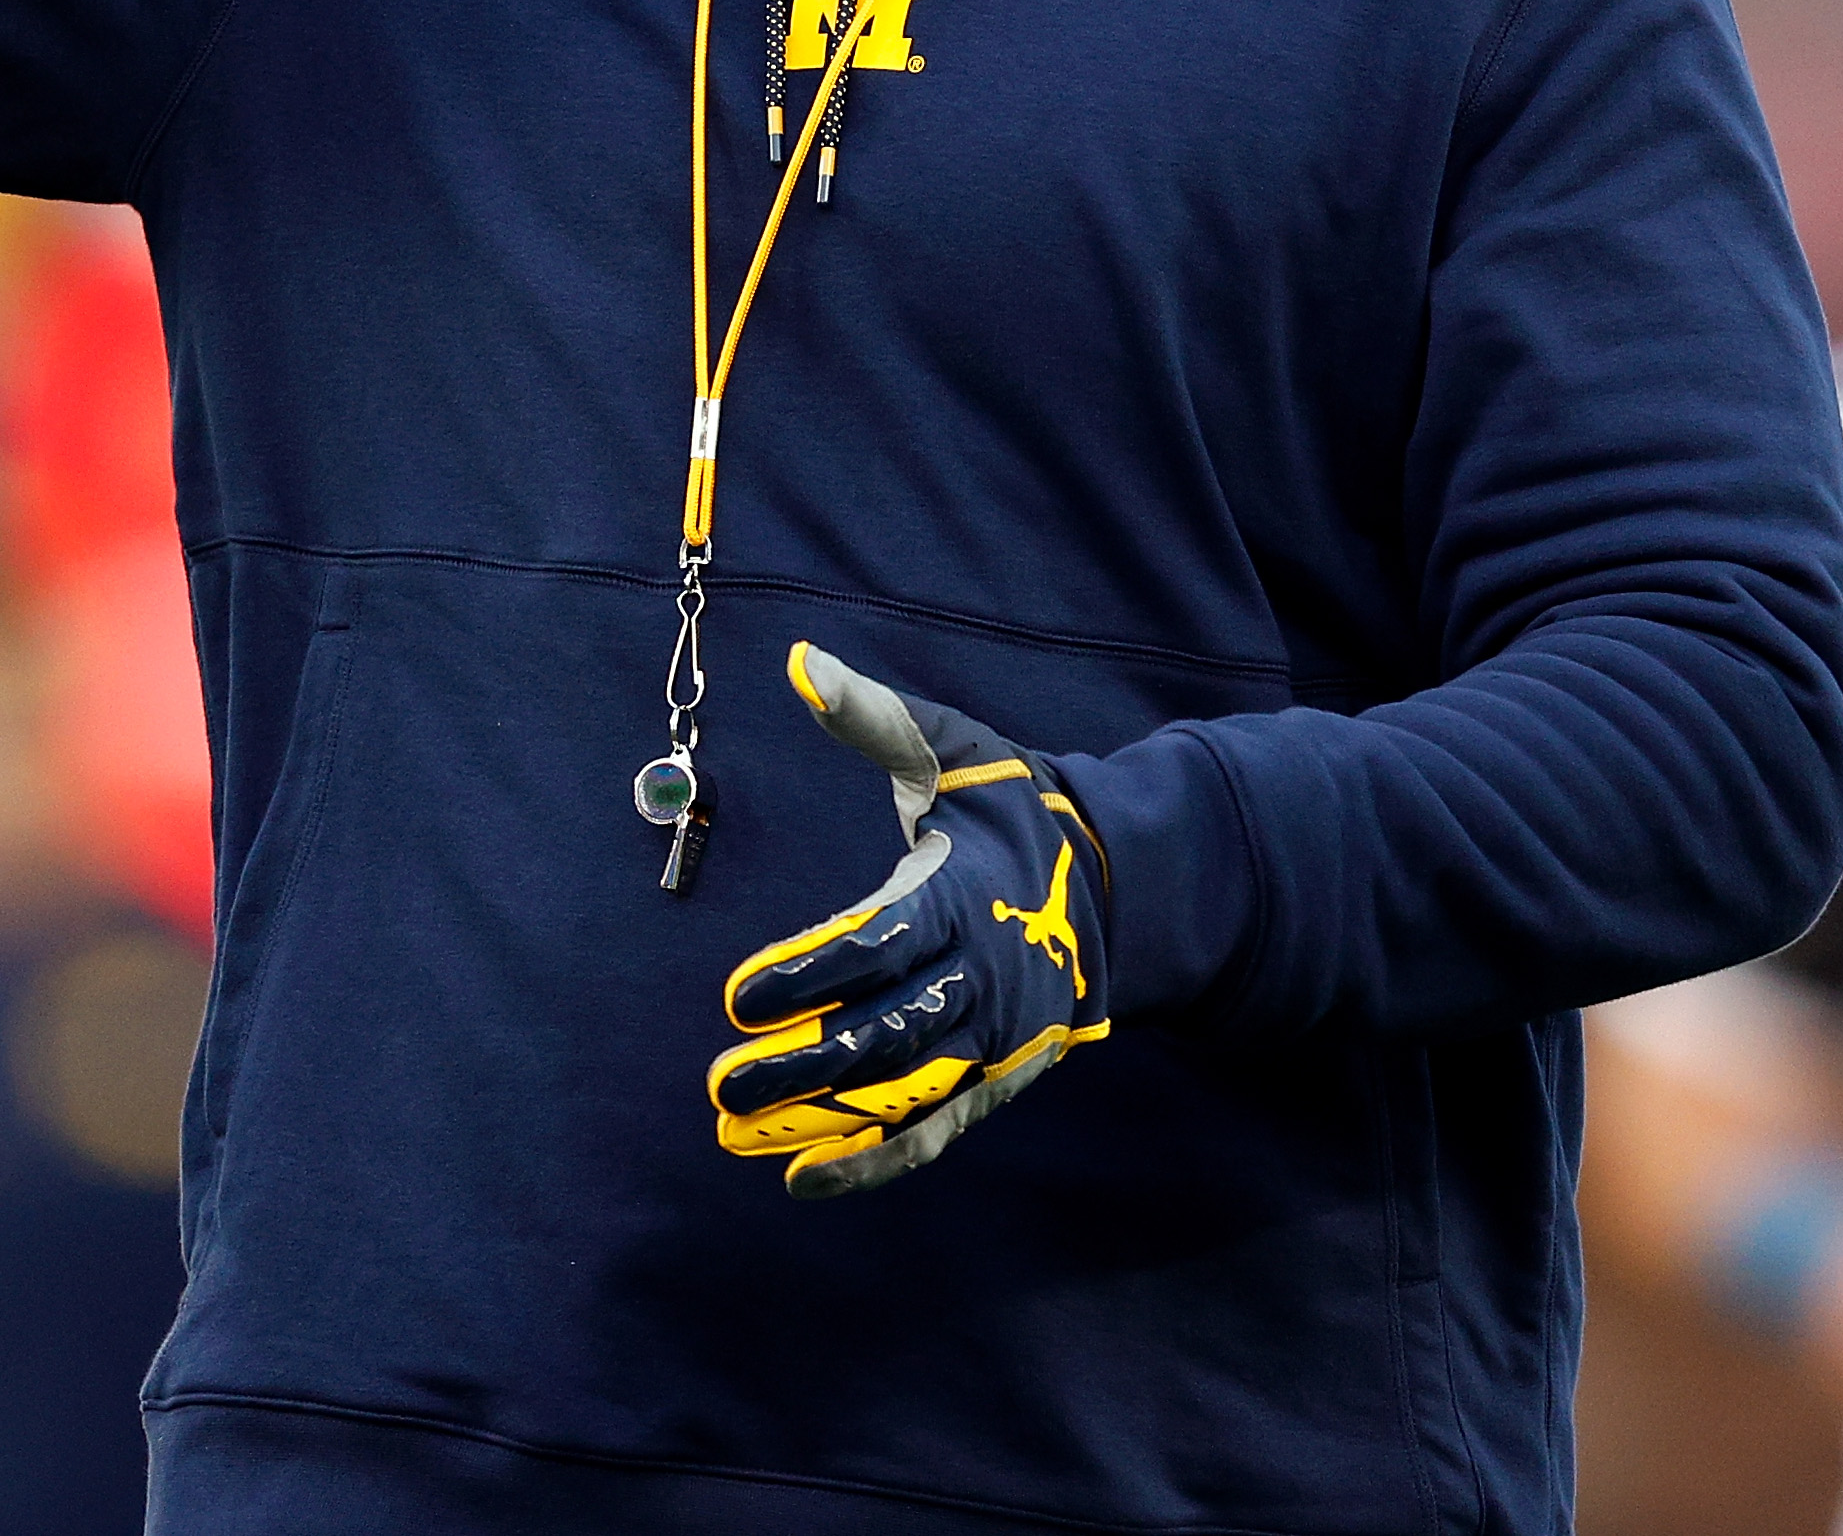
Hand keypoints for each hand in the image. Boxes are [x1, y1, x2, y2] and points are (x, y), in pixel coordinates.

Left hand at [707, 645, 1109, 1197]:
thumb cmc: (1014, 812)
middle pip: (885, 1035)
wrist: (1120, 889)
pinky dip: (872, 1163)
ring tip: (739, 1136)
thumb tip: (801, 663)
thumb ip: (875, 715)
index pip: (879, 944)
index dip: (808, 973)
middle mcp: (982, 979)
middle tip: (722, 1083)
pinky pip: (932, 1133)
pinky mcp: (996, 1082)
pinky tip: (805, 1179)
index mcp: (964, 898)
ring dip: (821, 1121)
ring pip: (902, 1095)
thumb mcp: (953, 751)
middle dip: (801, 1063)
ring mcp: (992, 1041)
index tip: (738, 996)